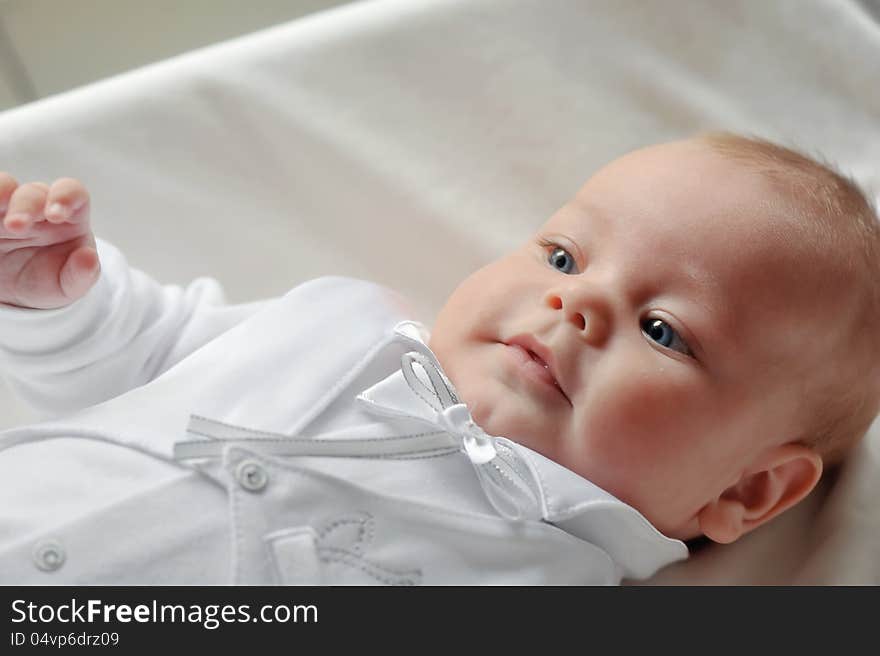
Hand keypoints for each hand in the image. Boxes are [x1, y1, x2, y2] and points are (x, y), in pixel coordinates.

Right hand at [0, 173, 99, 308]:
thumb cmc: (50, 281)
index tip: (55, 215)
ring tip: (0, 213)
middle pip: (34, 193)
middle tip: (15, 226)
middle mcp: (39, 207)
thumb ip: (82, 274)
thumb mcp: (69, 286)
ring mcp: (9, 208)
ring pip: (5, 187)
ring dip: (0, 193)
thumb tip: (89, 258)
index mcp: (69, 217)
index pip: (73, 192)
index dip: (65, 197)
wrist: (16, 295)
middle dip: (25, 206)